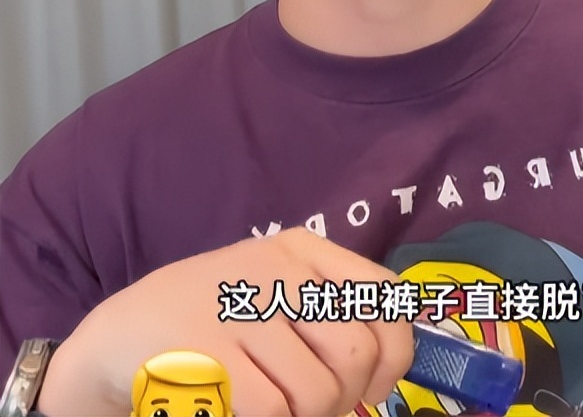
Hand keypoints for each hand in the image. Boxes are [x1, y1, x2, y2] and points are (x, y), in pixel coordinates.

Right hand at [37, 229, 413, 415]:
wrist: (120, 334)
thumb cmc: (213, 321)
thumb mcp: (273, 295)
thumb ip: (327, 319)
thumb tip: (381, 379)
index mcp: (301, 249)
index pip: (384, 295)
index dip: (395, 353)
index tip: (375, 389)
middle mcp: (277, 268)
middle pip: (357, 349)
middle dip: (346, 397)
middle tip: (316, 406)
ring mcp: (240, 306)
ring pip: (320, 390)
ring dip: (305, 416)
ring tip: (274, 405)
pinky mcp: (209, 352)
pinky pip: (275, 410)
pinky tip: (239, 408)